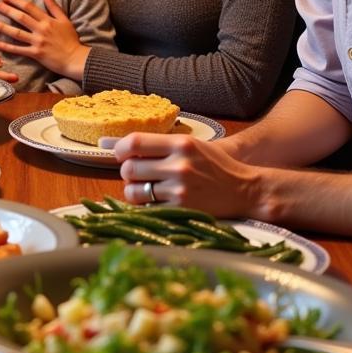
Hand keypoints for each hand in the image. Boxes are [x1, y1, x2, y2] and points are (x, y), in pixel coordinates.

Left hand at [0, 0, 87, 79]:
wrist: (75, 58)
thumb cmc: (71, 40)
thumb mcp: (65, 20)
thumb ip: (54, 7)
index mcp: (47, 20)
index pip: (29, 7)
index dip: (16, 1)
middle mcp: (41, 29)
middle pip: (20, 17)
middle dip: (6, 9)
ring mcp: (37, 42)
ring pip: (16, 33)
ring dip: (2, 27)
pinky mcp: (36, 54)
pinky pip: (18, 49)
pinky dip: (7, 47)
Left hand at [112, 132, 260, 217]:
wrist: (245, 190)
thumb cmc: (214, 165)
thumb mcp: (189, 145)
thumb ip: (153, 144)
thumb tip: (106, 143)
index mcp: (181, 144)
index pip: (134, 142)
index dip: (120, 149)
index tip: (121, 154)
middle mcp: (180, 165)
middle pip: (129, 168)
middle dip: (128, 171)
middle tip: (138, 173)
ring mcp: (180, 190)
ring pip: (134, 191)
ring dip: (134, 190)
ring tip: (147, 188)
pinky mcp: (182, 210)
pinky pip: (147, 209)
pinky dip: (145, 205)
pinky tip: (157, 200)